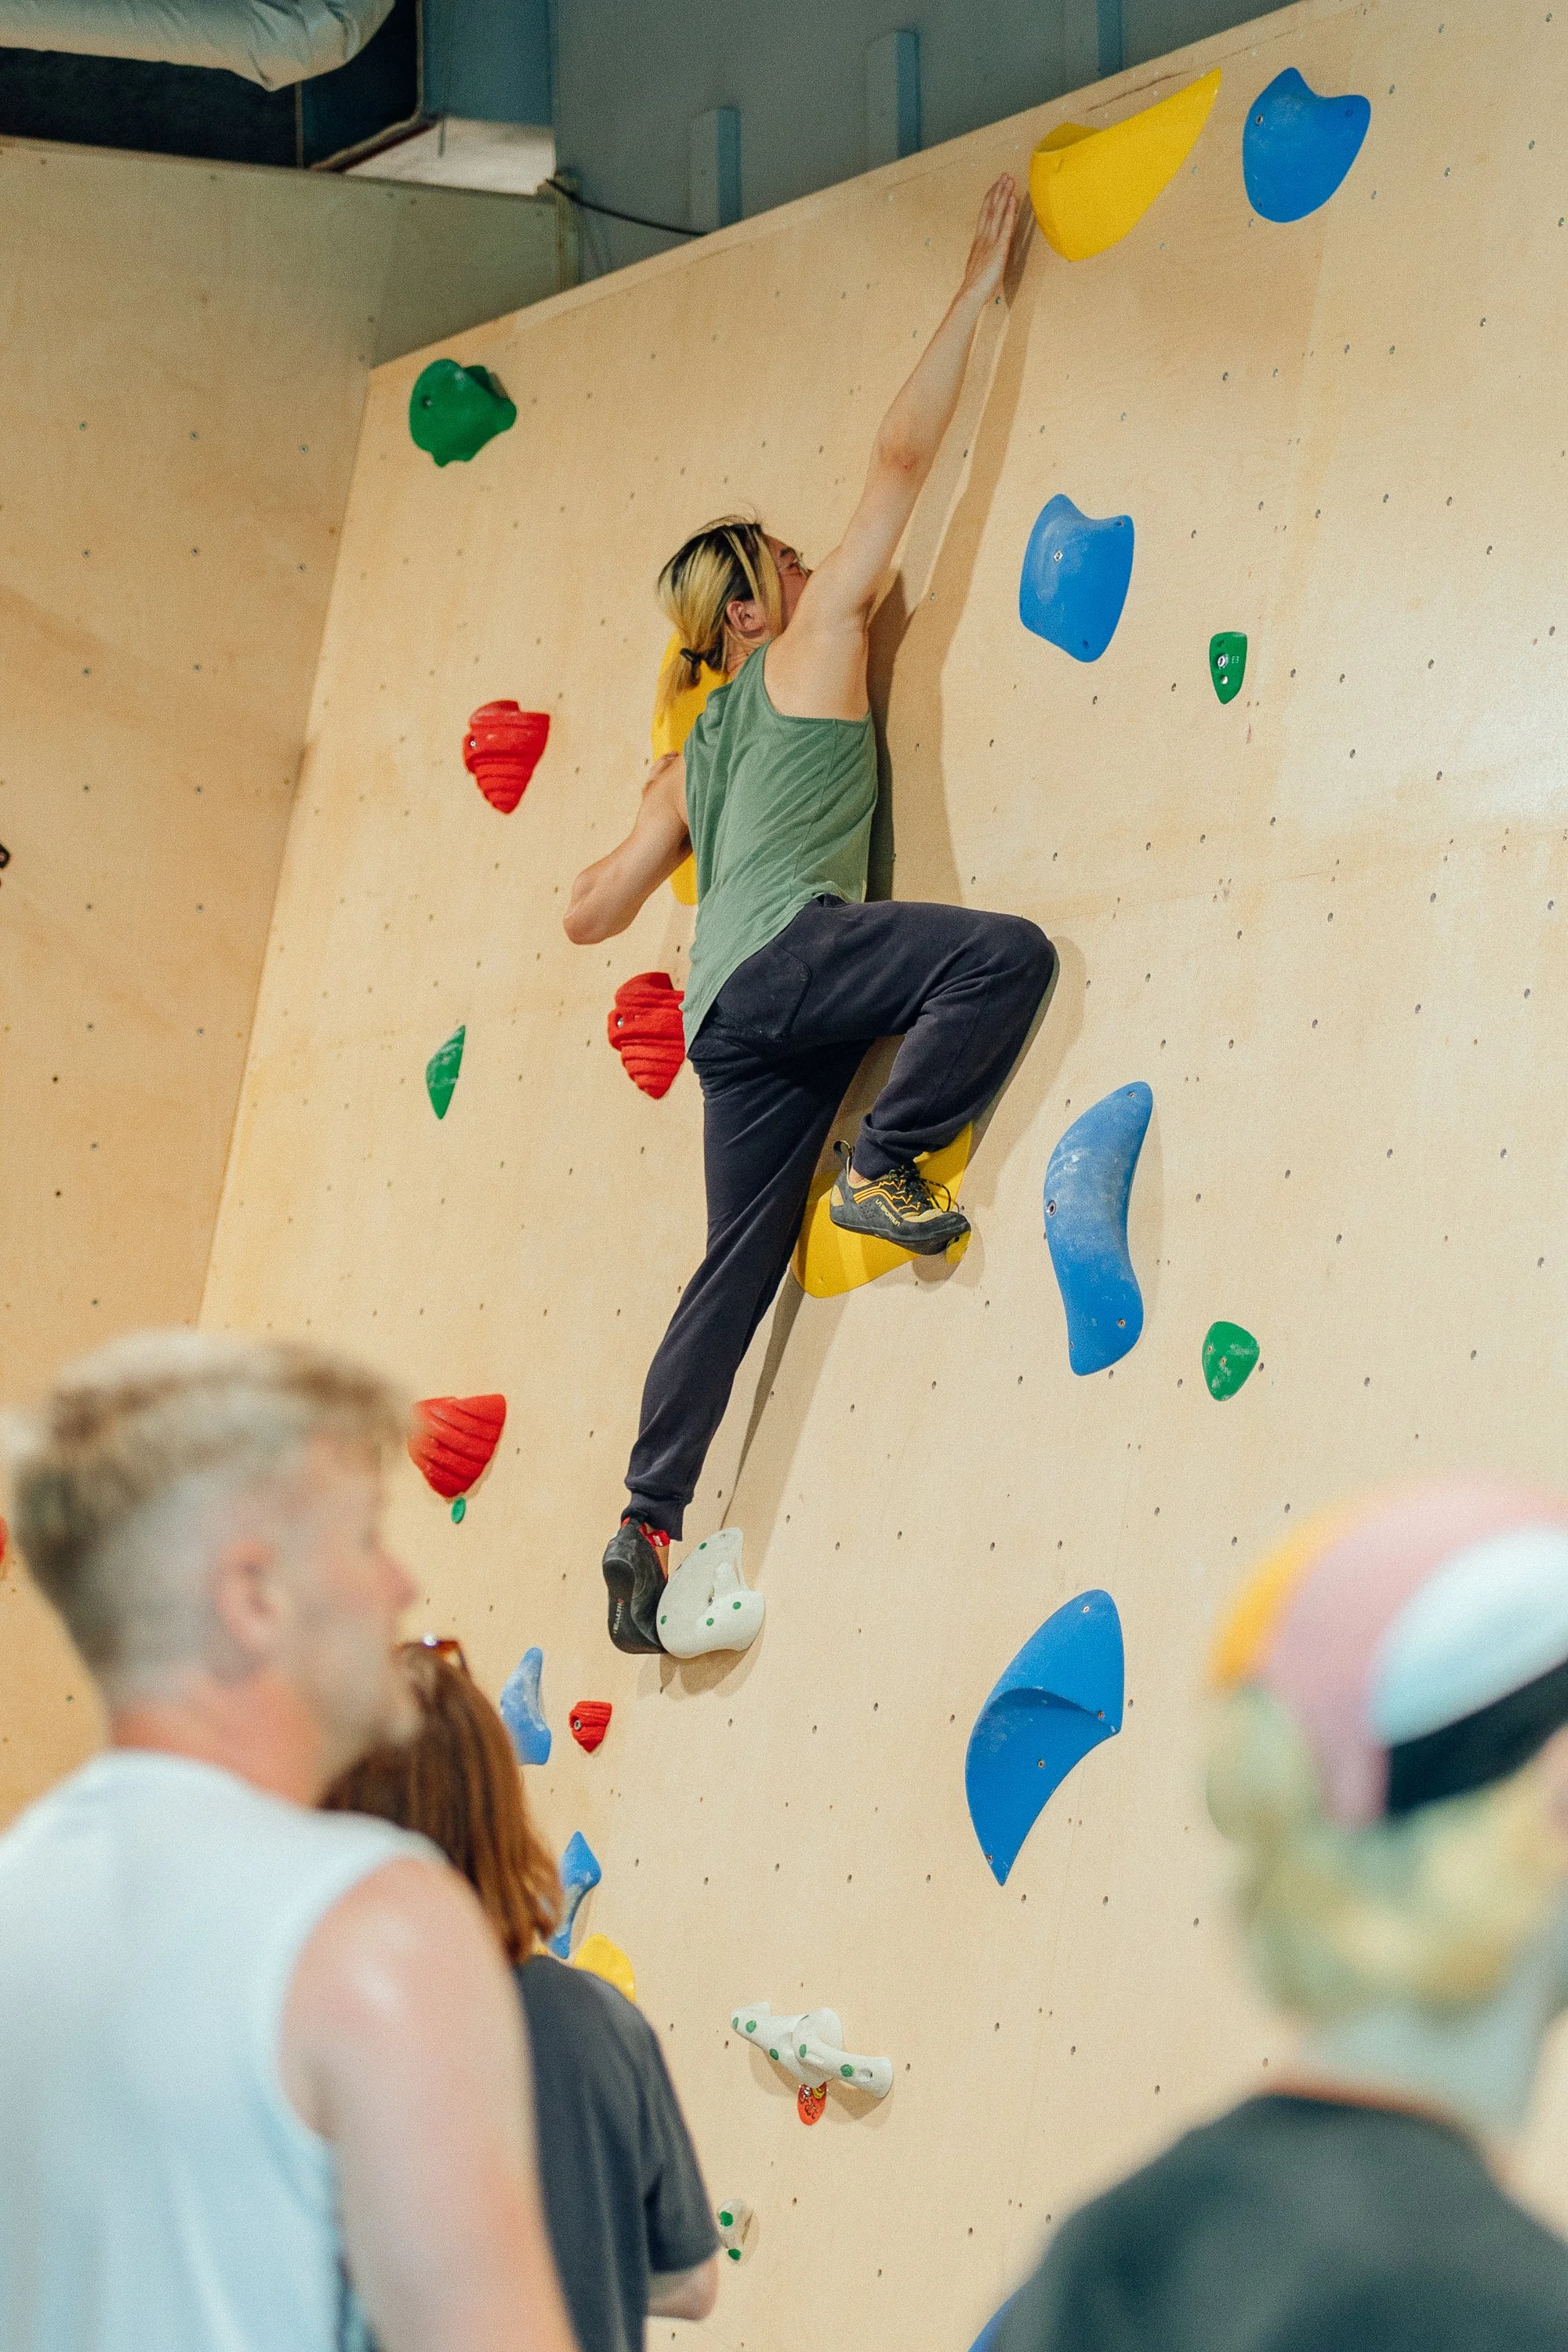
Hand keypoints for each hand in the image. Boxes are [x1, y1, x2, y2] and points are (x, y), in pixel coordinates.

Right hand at [958, 173, 1020, 306]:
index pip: (984, 214)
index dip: (990, 198)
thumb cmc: (976, 287)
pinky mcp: (999, 248)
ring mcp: (991, 241)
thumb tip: (990, 254)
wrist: (971, 294)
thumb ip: (985, 256)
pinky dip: (1009, 212)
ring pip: (997, 212)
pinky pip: (1005, 227)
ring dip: (1004, 195)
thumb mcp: (980, 266)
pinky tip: (1013, 200)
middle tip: (1004, 175)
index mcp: (979, 241)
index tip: (995, 186)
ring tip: (1009, 180)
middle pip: (990, 208)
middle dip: (997, 190)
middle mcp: (983, 237)